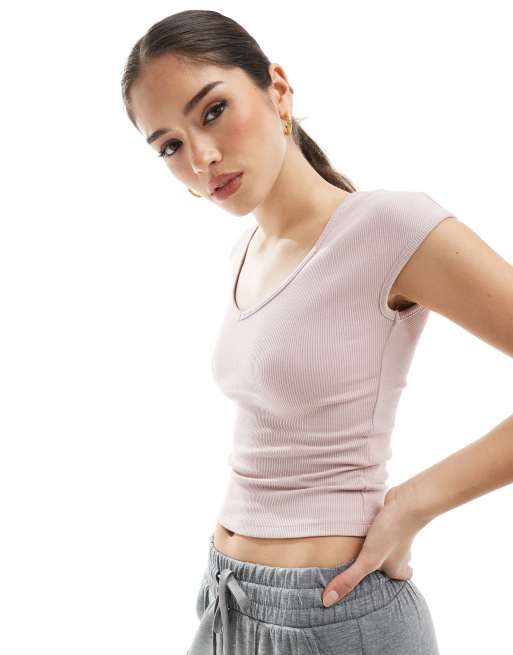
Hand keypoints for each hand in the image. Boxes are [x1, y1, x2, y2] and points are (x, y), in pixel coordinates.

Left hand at [322, 485, 421, 607]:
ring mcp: (396, 533)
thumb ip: (349, 580)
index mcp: (398, 567)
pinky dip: (374, 527)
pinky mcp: (390, 518)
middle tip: (370, 567)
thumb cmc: (391, 534)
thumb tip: (328, 601)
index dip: (392, 582)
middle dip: (383, 564)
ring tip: (363, 546)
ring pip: (387, 543)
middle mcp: (400, 552)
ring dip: (377, 544)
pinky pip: (382, 526)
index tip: (381, 585)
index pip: (400, 579)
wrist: (406, 502)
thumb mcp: (367, 561)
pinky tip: (364, 523)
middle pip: (394, 561)